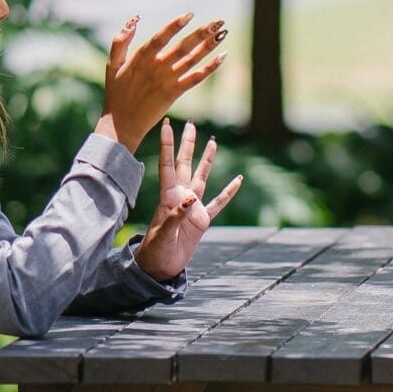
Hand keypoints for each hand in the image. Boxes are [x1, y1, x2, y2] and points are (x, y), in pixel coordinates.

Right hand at [98, 14, 227, 149]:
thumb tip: (134, 19)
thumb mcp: (112, 65)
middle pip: (183, 47)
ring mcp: (167, 81)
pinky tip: (222, 57)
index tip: (190, 14)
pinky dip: (209, 68)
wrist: (122, 124)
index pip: (160, 37)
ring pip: (192, 60)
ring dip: (208, 46)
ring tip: (223, 33)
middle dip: (201, 33)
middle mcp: (157, 68)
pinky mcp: (174, 93)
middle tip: (218, 22)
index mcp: (141, 58)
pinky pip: (195, 79)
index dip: (175, 25)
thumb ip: (120, 41)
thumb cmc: (117, 94)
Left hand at [133, 121, 242, 280]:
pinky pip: (218, 203)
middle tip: (191, 124)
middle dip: (188, 144)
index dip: (167, 144)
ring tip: (212, 142)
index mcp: (168, 196)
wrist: (159, 267)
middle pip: (185, 164)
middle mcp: (180, 196)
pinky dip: (229, 192)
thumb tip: (190, 199)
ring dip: (207, 160)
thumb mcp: (163, 234)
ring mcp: (192, 207)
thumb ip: (175, 216)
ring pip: (202, 177)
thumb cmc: (155, 250)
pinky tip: (238, 180)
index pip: (167, 165)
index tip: (167, 124)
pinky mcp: (202, 220)